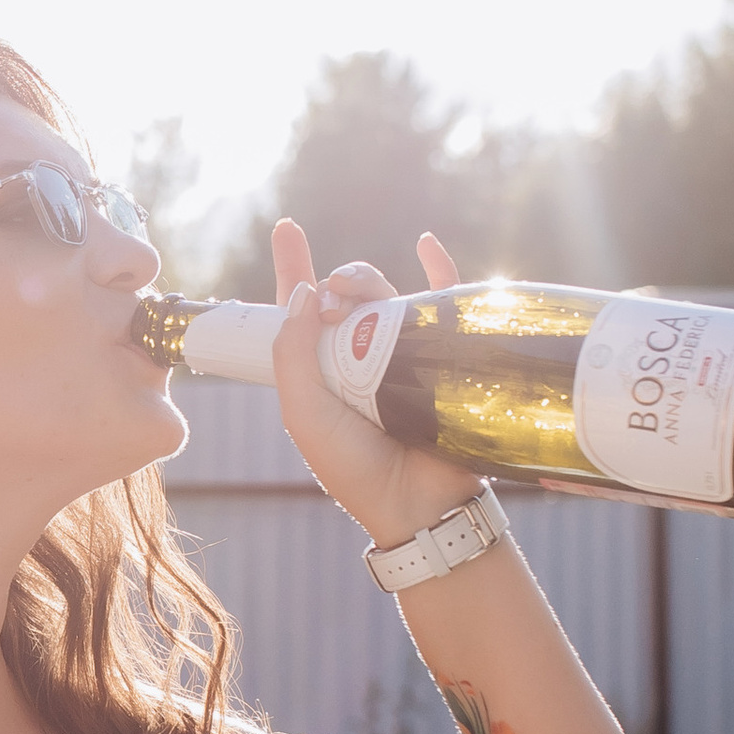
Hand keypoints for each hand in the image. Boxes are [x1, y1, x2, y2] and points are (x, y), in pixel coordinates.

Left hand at [268, 218, 475, 550]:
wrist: (417, 505)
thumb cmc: (354, 467)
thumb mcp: (303, 412)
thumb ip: (293, 354)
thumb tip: (303, 292)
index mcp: (321, 373)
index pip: (300, 314)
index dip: (292, 269)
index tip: (287, 228)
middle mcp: (360, 360)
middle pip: (345, 297)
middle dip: (334, 281)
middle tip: (332, 299)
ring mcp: (404, 356)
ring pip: (385, 295)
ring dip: (368, 277)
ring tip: (359, 288)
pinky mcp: (446, 356)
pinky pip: (444, 302)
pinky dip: (438, 268)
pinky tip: (425, 243)